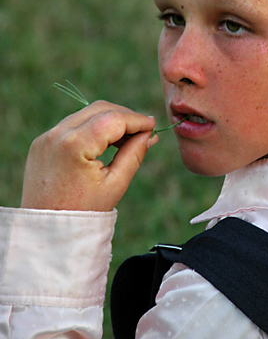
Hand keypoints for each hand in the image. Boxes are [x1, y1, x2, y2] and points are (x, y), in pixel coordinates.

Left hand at [21, 101, 157, 211]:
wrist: (46, 229)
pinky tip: (106, 142)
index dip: (137, 120)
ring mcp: (46, 137)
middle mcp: (57, 134)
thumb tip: (149, 134)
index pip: (114, 119)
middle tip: (144, 132)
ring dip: (109, 121)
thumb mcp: (115, 184)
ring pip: (86, 114)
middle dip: (125, 117)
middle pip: (100, 109)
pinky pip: (72, 125)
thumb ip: (134, 154)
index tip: (153, 125)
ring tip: (127, 140)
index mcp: (75, 144)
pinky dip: (92, 128)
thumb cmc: (82, 212)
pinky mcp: (42, 142)